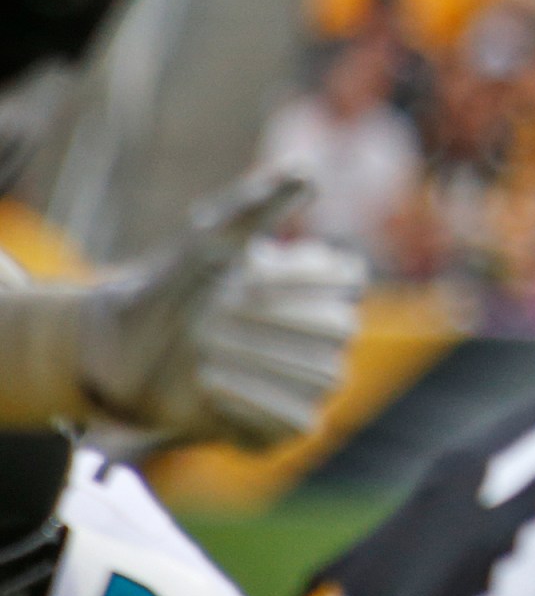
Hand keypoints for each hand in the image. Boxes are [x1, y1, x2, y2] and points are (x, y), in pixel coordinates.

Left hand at [78, 175, 364, 448]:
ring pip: (326, 377)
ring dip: (263, 363)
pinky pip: (299, 422)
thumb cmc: (173, 286)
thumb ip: (258, 204)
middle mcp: (321, 336)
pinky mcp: (279, 425)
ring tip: (205, 354)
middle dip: (276, 321)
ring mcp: (304, 381)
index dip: (302, 278)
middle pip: (338, 329)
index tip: (246, 272)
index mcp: (318, 288)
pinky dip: (257, 403)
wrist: (123, 349)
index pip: (349, 279)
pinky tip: (210, 386)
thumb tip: (309, 170)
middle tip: (215, 315)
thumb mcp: (211, 238)